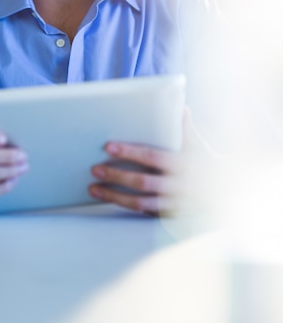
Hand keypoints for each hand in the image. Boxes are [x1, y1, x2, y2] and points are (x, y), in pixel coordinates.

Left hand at [89, 109, 218, 216]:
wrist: (227, 193)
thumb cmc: (207, 163)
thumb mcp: (198, 145)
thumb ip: (185, 129)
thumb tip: (181, 107)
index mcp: (181, 164)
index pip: (150, 156)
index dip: (129, 152)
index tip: (108, 147)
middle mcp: (176, 185)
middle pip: (140, 182)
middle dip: (115, 176)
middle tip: (94, 170)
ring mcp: (173, 203)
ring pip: (139, 202)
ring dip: (114, 196)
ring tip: (94, 189)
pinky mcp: (170, 215)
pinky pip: (145, 212)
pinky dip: (126, 207)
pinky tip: (110, 201)